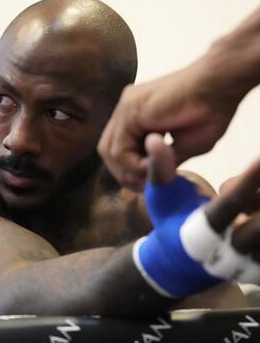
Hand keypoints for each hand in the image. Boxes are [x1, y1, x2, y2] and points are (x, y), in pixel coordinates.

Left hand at [98, 58, 238, 190]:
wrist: (219, 86)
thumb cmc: (209, 114)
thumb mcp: (183, 148)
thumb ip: (162, 162)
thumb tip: (152, 181)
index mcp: (137, 117)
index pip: (120, 150)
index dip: (130, 171)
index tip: (149, 183)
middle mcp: (127, 111)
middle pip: (109, 150)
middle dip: (125, 173)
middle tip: (146, 185)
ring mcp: (126, 109)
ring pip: (109, 151)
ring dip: (130, 171)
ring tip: (154, 175)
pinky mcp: (129, 110)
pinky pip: (120, 149)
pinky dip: (135, 165)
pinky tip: (155, 165)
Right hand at [133, 136, 259, 297]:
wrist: (176, 263)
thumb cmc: (166, 223)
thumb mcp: (158, 197)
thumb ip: (160, 169)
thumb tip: (154, 138)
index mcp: (203, 234)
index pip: (231, 204)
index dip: (249, 180)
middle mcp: (231, 252)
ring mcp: (248, 263)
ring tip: (250, 198)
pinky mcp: (258, 266)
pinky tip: (253, 206)